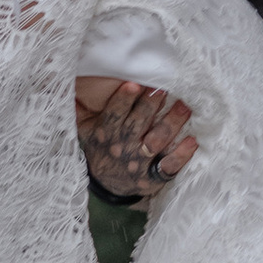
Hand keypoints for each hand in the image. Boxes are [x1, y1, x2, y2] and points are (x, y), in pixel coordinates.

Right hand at [74, 78, 195, 200]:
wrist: (108, 183)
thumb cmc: (100, 147)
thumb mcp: (85, 129)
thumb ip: (80, 107)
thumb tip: (70, 79)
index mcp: (106, 132)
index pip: (114, 114)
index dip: (123, 100)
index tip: (133, 84)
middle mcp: (122, 147)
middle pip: (137, 124)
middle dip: (150, 106)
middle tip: (163, 89)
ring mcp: (139, 162)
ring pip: (156, 141)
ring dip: (171, 124)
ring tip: (184, 108)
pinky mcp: (153, 177)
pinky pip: (169, 167)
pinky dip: (181, 155)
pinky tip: (192, 141)